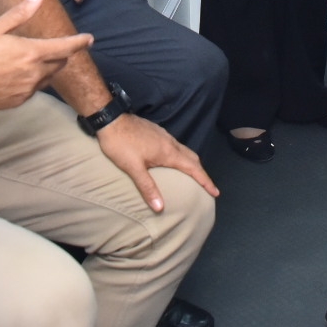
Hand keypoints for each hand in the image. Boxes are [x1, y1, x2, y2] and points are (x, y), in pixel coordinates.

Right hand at [0, 0, 93, 110]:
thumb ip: (21, 13)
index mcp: (32, 53)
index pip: (65, 47)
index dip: (80, 42)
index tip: (90, 39)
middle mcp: (34, 74)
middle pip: (59, 63)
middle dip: (59, 54)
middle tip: (48, 46)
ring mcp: (26, 90)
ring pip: (47, 78)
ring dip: (45, 68)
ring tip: (26, 60)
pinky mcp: (18, 102)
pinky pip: (33, 90)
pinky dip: (31, 81)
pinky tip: (13, 75)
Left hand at [95, 113, 219, 211]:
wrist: (111, 119)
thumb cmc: (121, 144)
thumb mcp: (133, 168)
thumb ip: (147, 187)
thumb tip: (160, 208)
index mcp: (168, 152)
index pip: (193, 168)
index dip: (205, 181)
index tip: (215, 192)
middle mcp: (170, 142)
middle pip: (192, 157)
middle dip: (201, 172)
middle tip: (207, 186)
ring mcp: (163, 135)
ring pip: (184, 150)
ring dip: (191, 163)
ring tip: (192, 175)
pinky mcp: (156, 132)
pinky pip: (175, 146)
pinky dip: (181, 156)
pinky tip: (173, 161)